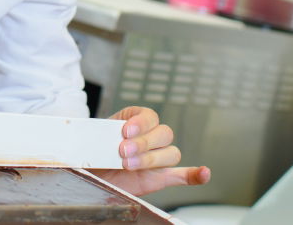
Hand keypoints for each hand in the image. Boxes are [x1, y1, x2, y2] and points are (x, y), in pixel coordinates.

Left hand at [89, 106, 210, 195]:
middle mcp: (149, 138)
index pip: (150, 116)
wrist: (89, 172)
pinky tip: (203, 173)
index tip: (125, 131)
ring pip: (170, 153)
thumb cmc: (92, 151)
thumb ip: (102, 133)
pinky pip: (182, 175)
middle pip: (164, 134)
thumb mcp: (94, 136)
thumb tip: (97, 134)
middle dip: (144, 142)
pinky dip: (195, 175)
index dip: (141, 123)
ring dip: (152, 159)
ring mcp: (157, 158)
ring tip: (129, 164)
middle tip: (123, 151)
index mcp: (135, 121)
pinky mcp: (160, 177)